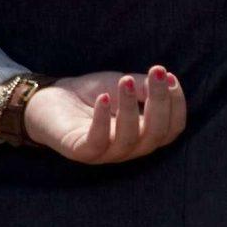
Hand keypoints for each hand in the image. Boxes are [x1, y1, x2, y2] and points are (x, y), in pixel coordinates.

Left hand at [23, 67, 186, 164]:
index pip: (172, 129)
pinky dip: (103, 119)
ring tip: (126, 81)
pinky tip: (104, 98)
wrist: (49, 99)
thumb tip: (166, 81)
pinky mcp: (81, 152)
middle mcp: (129, 148)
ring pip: (129, 139)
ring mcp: (105, 153)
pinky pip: (97, 141)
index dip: (177, 104)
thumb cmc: (91, 94)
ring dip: (131, 108)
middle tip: (157, 72)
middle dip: (160, 102)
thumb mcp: (124, 85)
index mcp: (143, 135)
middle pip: (156, 134)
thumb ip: (145, 87)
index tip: (169, 76)